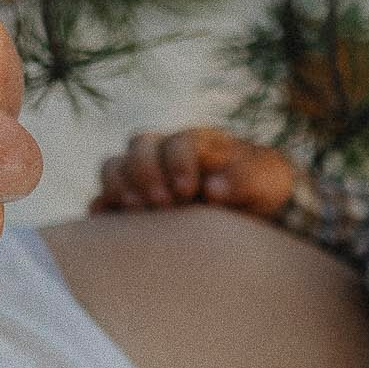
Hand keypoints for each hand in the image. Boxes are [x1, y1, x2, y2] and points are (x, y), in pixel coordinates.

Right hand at [91, 127, 297, 219]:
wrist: (257, 214)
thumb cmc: (261, 190)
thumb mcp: (267, 181)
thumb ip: (245, 179)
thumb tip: (212, 189)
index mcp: (197, 142)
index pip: (177, 142)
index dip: (179, 163)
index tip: (190, 191)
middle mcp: (165, 154)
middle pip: (139, 145)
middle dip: (147, 172)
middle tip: (164, 203)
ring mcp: (145, 179)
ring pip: (114, 166)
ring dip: (120, 185)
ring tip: (138, 211)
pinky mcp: (130, 206)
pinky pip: (101, 202)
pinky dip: (102, 211)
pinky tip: (112, 225)